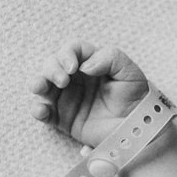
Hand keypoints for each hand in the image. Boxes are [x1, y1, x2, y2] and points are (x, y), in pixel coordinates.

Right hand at [28, 41, 150, 147]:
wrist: (138, 127)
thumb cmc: (135, 96)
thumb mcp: (129, 71)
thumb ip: (110, 58)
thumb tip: (85, 65)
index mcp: (90, 62)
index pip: (72, 50)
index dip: (67, 54)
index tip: (73, 67)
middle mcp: (75, 78)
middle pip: (53, 64)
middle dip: (52, 69)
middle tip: (63, 80)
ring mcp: (66, 97)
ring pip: (43, 85)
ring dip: (38, 83)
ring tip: (39, 88)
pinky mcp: (62, 117)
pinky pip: (44, 112)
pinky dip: (38, 110)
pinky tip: (41, 110)